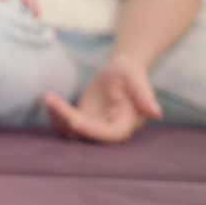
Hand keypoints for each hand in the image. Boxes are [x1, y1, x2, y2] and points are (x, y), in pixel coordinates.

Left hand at [44, 54, 162, 143]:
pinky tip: (49, 99)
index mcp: (126, 122)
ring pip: (72, 131)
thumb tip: (156, 113)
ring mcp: (94, 127)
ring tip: (49, 98)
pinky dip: (54, 115)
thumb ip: (144, 95)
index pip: (109, 134)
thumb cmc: (129, 72)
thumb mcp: (135, 78)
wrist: (119, 70)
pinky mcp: (81, 121)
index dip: (92, 130)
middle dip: (67, 119)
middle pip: (86, 133)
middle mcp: (110, 129)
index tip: (74, 121)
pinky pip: (65, 124)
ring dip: (57, 117)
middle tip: (51, 100)